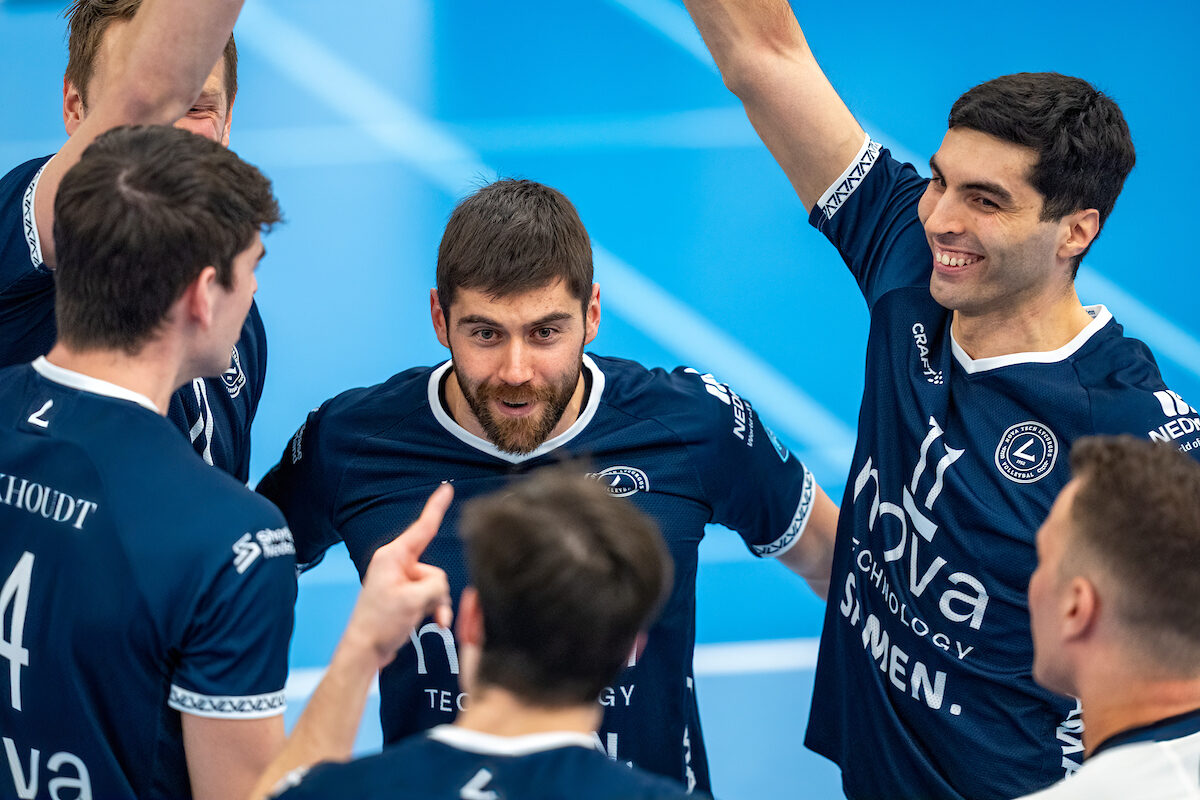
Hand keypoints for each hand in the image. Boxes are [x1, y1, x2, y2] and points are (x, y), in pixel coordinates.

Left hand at [343, 483, 453, 669]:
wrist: (365, 650)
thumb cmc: (381, 623)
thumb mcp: (414, 600)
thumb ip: (436, 586)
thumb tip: (441, 590)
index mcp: (394, 557)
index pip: (422, 527)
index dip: (436, 506)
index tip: (446, 487)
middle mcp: (397, 564)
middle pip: (434, 570)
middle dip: (437, 591)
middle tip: (422, 608)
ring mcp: (401, 581)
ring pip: (435, 586)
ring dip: (437, 604)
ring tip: (430, 620)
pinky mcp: (404, 596)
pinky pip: (429, 596)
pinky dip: (435, 609)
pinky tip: (435, 622)